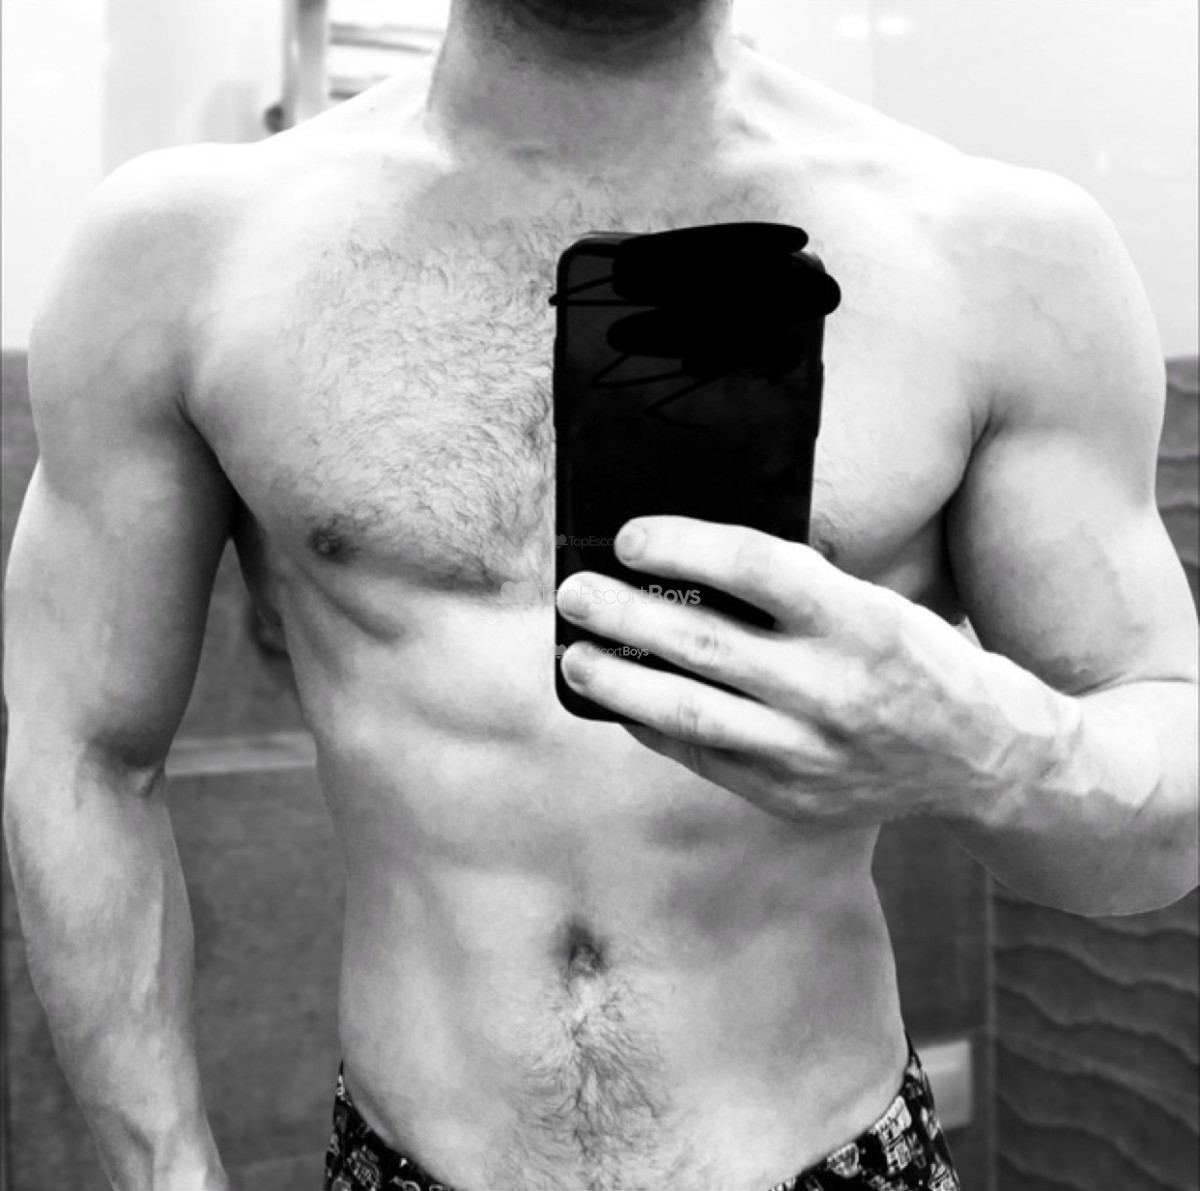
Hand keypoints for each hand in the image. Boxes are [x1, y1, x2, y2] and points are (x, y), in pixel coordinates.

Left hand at [557, 516, 1030, 826]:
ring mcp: (809, 752)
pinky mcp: (791, 797)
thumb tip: (687, 566)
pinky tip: (622, 703)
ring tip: (575, 657)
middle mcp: (833, 688)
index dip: (682, 547)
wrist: (982, 759)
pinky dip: (653, 728)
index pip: (755, 568)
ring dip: (619, 681)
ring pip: (689, 712)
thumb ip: (798, 590)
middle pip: (704, 643)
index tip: (629, 537)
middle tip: (573, 592)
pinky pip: (703, 757)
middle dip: (624, 614)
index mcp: (862, 621)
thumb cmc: (919, 660)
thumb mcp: (879, 603)